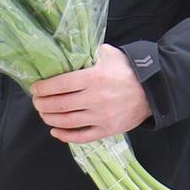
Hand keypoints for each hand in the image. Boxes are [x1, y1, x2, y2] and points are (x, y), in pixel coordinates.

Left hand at [28, 45, 151, 143]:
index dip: (43, 88)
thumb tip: (69, 52)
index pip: (60, 85)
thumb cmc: (129, 70)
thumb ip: (89, 53)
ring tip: (43, 114)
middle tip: (36, 101)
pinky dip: (65, 136)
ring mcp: (102, 116)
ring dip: (50, 119)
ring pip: (68, 122)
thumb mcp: (109, 54)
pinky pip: (82, 137)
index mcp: (94, 78)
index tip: (35, 88)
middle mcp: (96, 99)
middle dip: (42, 104)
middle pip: (60, 105)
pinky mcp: (108, 129)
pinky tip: (55, 132)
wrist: (154, 90)